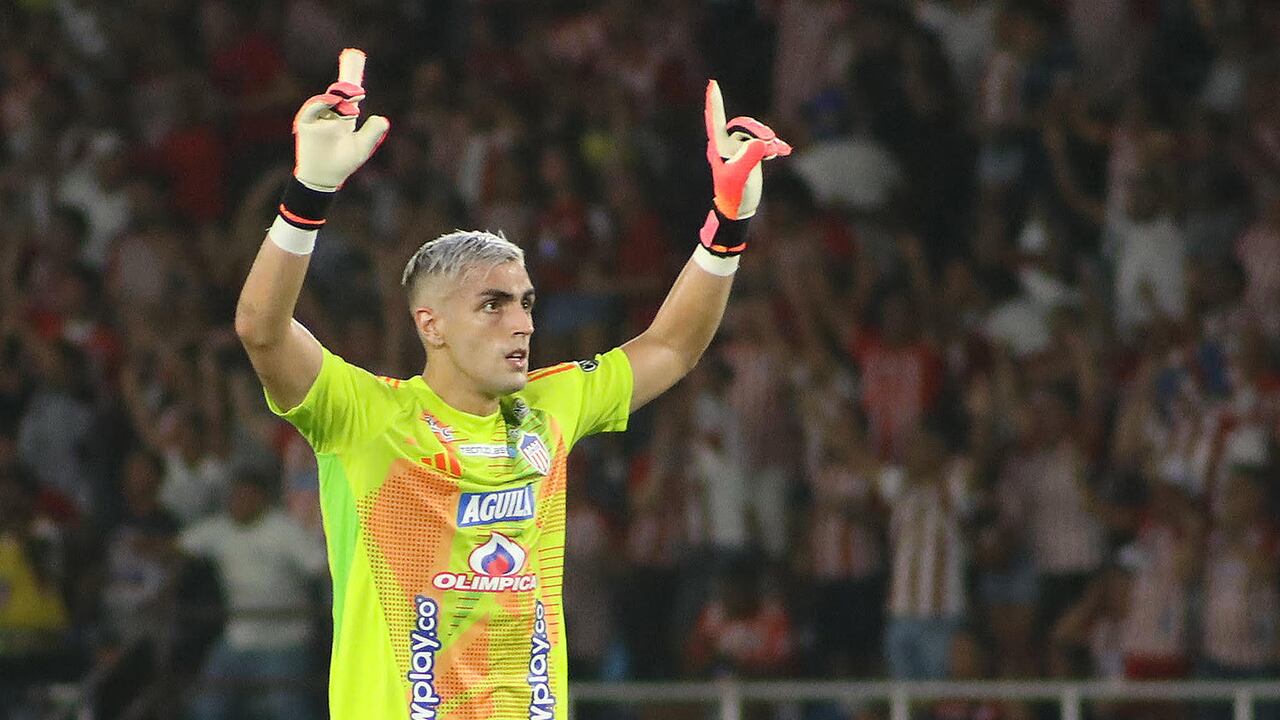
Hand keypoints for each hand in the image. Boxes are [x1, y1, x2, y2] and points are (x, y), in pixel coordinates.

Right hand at [292, 48, 389, 190]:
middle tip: (354, 54)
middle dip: (348, 70)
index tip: (356, 56)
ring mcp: (319, 116)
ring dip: (343, 94)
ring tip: (357, 94)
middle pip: (339, 87)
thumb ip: (373, 132)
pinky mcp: (307, 122)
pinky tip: (336, 99)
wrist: (325, 177)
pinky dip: (325, 102)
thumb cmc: (343, 163)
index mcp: (345, 116)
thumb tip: (382, 118)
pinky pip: (314, 107)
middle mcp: (332, 112)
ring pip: (330, 97)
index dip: (352, 74)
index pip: (350, 92)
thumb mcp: (363, 147)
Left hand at [704, 80, 790, 220]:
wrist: (739, 208)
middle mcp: (727, 145)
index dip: (714, 102)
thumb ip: (749, 158)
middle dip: (757, 128)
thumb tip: (761, 143)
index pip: (715, 120)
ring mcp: (740, 148)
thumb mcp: (739, 177)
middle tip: (769, 140)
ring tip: (777, 150)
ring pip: (756, 133)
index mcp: (718, 147)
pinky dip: (775, 145)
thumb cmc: (732, 194)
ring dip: (768, 139)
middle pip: (742, 125)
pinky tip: (784, 151)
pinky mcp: (752, 154)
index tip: (712, 84)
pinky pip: (765, 142)